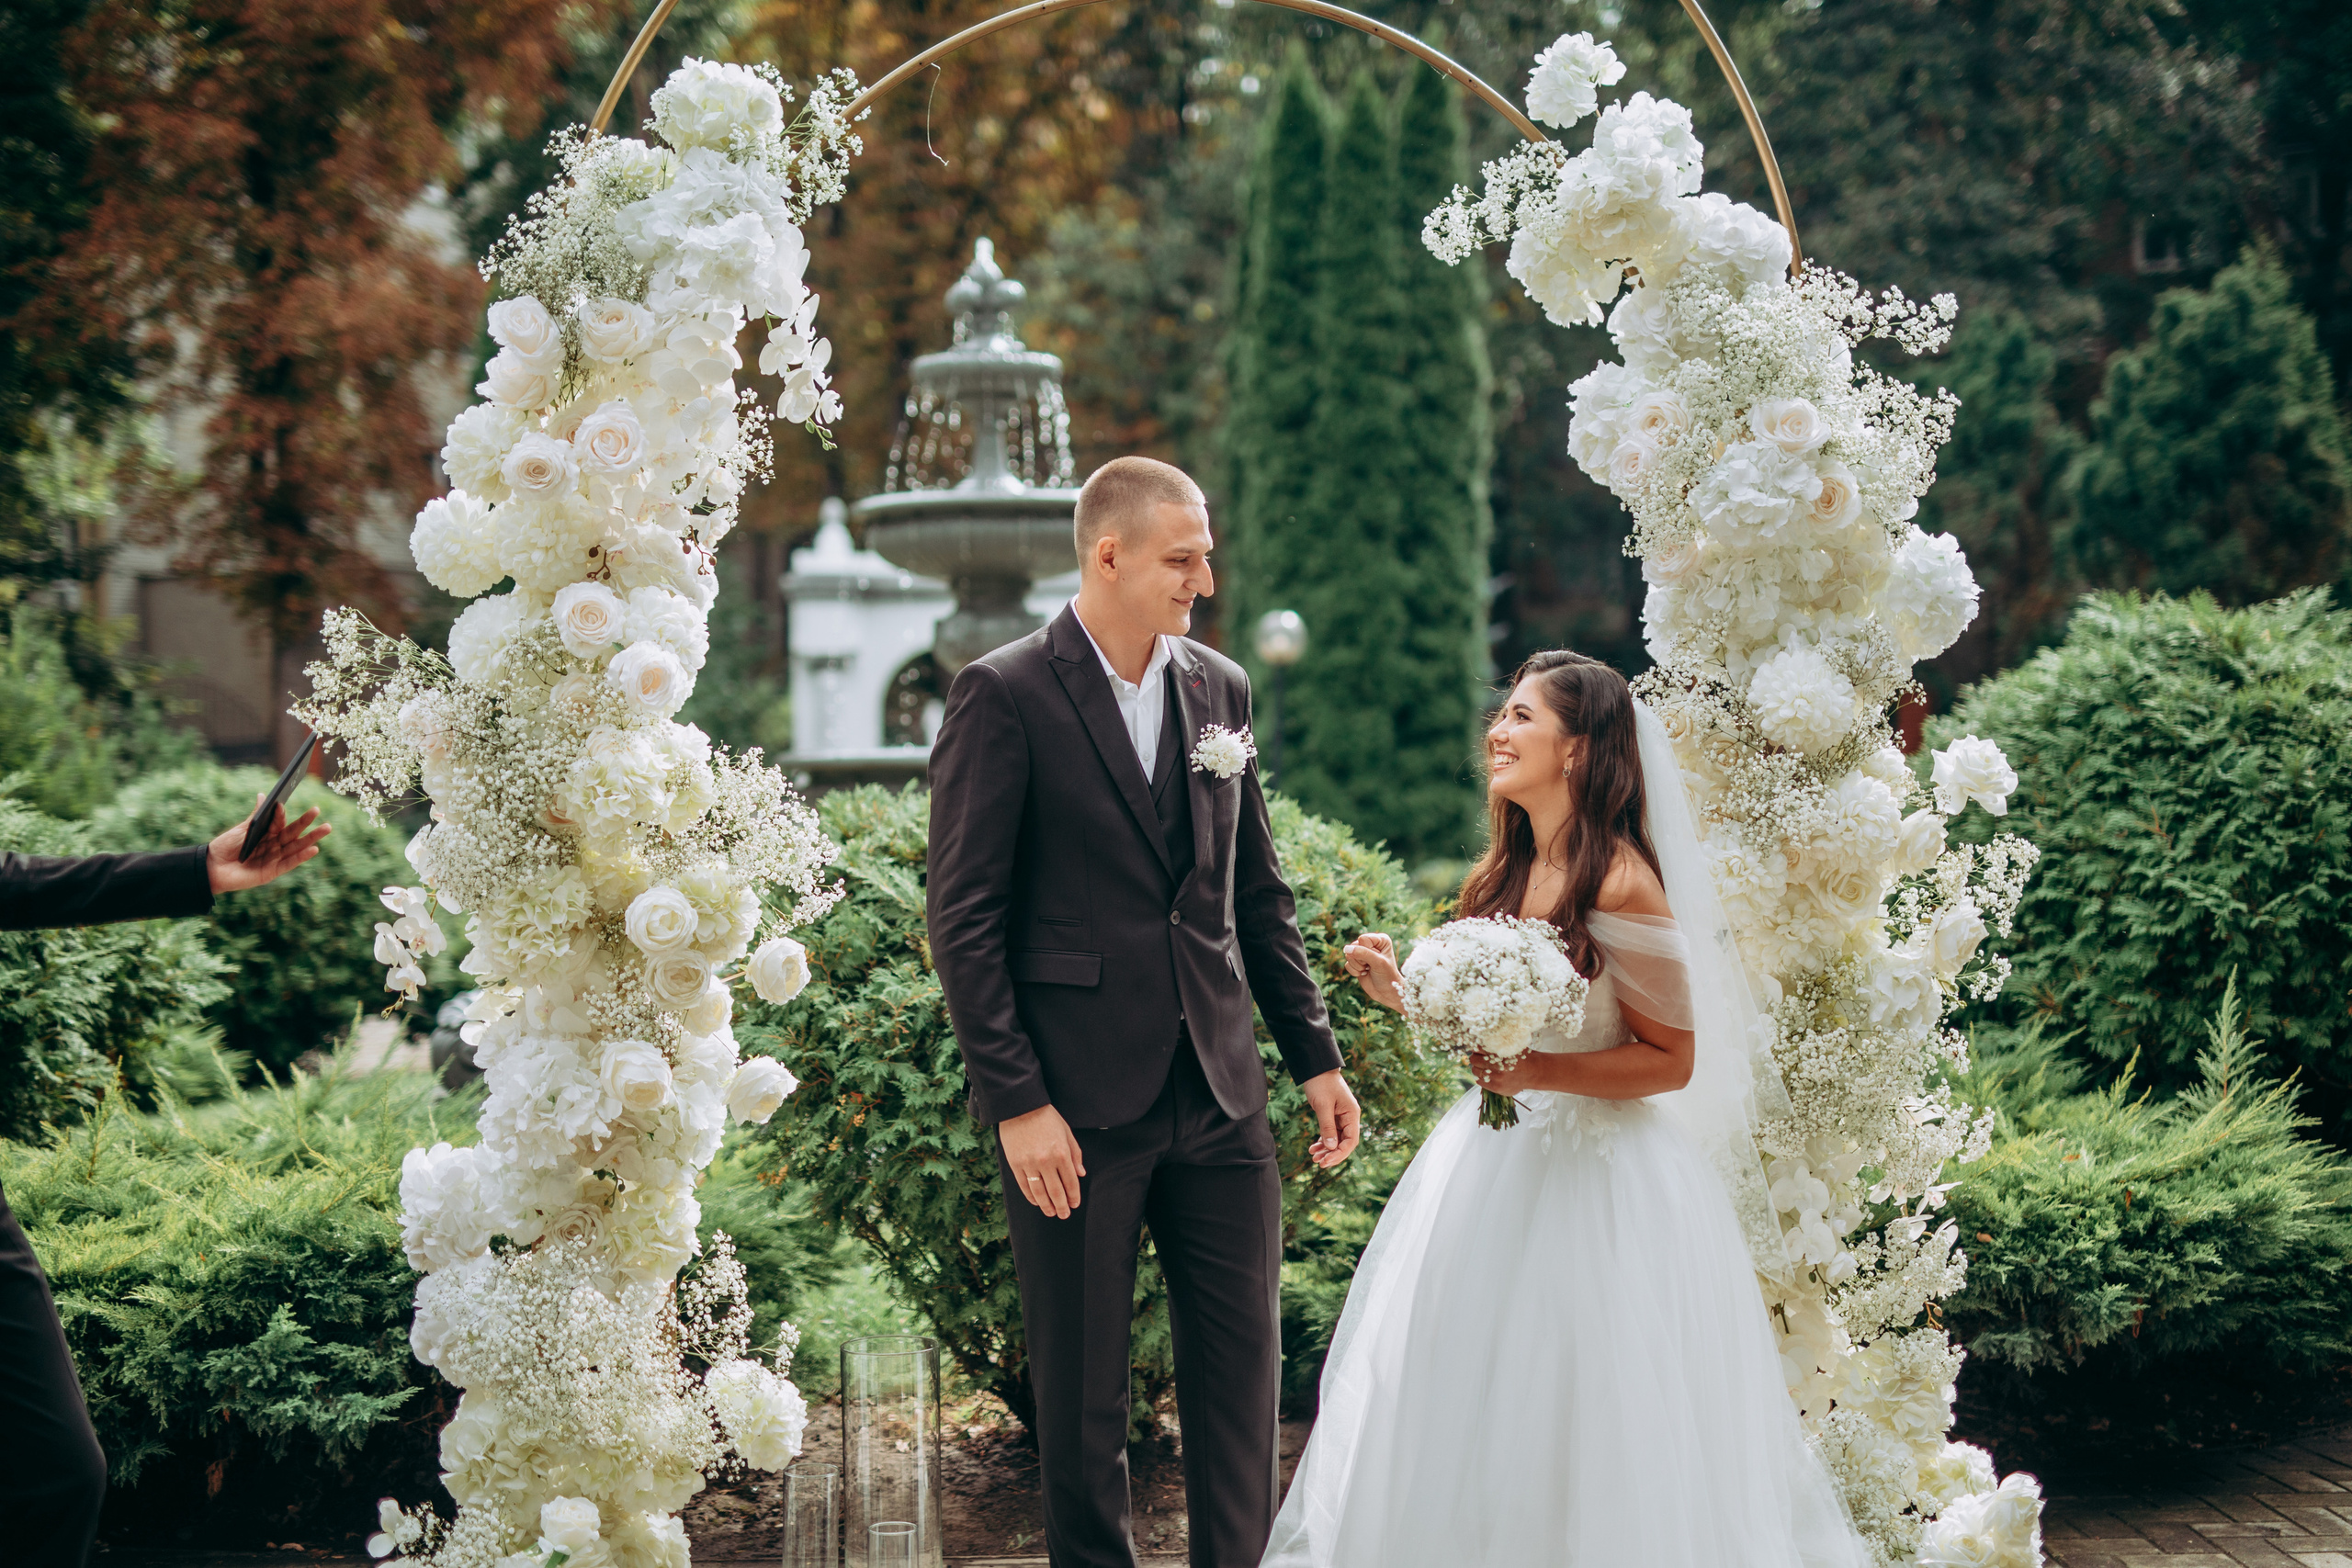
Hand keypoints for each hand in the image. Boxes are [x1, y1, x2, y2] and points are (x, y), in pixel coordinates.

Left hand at [206, 792, 330, 894]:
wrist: (212, 867)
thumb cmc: (225, 847)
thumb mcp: (241, 829)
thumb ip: (256, 816)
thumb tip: (263, 795)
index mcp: (266, 834)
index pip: (278, 823)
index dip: (280, 814)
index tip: (280, 803)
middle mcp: (273, 845)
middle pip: (292, 833)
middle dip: (306, 822)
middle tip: (317, 809)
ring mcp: (274, 858)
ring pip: (296, 847)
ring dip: (311, 838)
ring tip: (326, 827)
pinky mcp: (272, 872)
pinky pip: (289, 863)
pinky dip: (301, 857)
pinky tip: (313, 849)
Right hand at [998, 1102, 1086, 1218]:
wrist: (1020, 1107)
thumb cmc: (1046, 1118)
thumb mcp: (1066, 1132)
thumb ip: (1075, 1154)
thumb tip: (1081, 1174)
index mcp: (1061, 1153)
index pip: (1071, 1182)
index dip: (1074, 1196)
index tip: (1075, 1204)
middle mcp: (1046, 1161)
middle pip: (1056, 1191)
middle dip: (1062, 1206)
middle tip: (1065, 1215)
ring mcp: (1029, 1163)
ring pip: (1039, 1192)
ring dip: (1046, 1206)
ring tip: (1051, 1213)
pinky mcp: (1015, 1164)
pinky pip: (1024, 1186)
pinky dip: (1031, 1197)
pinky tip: (1036, 1202)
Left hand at [1301, 1069, 1360, 1167]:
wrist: (1316, 1068)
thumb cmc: (1321, 1083)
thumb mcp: (1323, 1106)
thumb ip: (1327, 1126)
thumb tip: (1330, 1147)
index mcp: (1352, 1115)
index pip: (1351, 1141)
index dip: (1339, 1154)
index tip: (1326, 1161)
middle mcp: (1349, 1118)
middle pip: (1344, 1143)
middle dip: (1332, 1154)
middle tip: (1318, 1163)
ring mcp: (1341, 1117)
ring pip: (1336, 1140)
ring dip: (1326, 1150)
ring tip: (1313, 1157)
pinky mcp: (1332, 1116)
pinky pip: (1330, 1133)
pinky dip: (1322, 1141)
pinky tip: (1312, 1148)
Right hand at [1342, 932, 1403, 1011]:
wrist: (1386, 992)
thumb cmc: (1387, 976)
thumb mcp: (1378, 962)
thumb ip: (1363, 953)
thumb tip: (1346, 948)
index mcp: (1380, 940)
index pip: (1363, 939)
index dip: (1367, 951)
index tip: (1377, 960)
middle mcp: (1371, 944)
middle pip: (1354, 946)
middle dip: (1361, 960)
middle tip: (1371, 966)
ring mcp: (1362, 953)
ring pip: (1349, 955)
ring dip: (1358, 966)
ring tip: (1368, 969)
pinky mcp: (1356, 963)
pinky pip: (1347, 964)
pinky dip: (1355, 971)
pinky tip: (1364, 973)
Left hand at [1467, 1051, 1547, 1097]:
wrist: (1533, 1072)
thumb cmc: (1521, 1057)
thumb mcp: (1510, 1046)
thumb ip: (1496, 1044)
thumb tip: (1477, 1041)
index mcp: (1500, 1053)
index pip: (1477, 1048)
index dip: (1476, 1047)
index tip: (1478, 1048)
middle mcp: (1497, 1066)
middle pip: (1474, 1059)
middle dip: (1475, 1057)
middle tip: (1479, 1057)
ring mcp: (1497, 1078)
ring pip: (1475, 1071)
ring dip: (1477, 1068)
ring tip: (1483, 1067)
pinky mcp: (1497, 1088)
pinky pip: (1479, 1081)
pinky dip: (1481, 1077)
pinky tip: (1487, 1074)